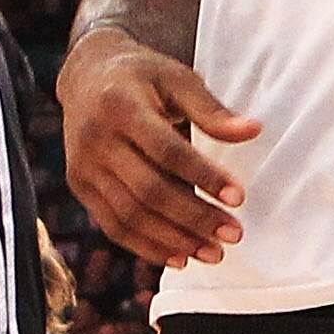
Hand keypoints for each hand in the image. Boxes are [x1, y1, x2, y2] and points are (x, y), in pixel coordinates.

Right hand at [56, 26, 258, 267]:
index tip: (239, 197)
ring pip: (130, 215)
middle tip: (234, 235)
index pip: (167, 150)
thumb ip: (212, 110)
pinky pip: (113, 226)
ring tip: (214, 254)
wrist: (87, 76)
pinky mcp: (80, 187)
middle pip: (148, 190)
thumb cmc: (143, 76)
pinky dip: (146, 247)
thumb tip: (253, 130)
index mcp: (120, 105)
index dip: (204, 176)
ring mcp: (83, 167)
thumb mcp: (177, 78)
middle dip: (194, 217)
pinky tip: (180, 258)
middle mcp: (95, 139)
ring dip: (174, 240)